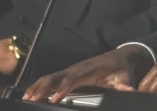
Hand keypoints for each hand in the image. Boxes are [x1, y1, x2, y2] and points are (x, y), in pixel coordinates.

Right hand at [24, 45, 153, 103]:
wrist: (120, 56)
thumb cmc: (121, 68)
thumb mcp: (125, 76)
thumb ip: (125, 85)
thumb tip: (129, 91)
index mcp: (89, 69)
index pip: (73, 78)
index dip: (63, 88)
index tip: (55, 99)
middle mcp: (77, 68)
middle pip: (57, 76)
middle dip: (44, 87)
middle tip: (32, 99)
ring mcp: (72, 70)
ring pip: (51, 77)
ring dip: (38, 86)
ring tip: (27, 98)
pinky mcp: (69, 74)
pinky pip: (52, 79)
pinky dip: (40, 85)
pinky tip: (31, 94)